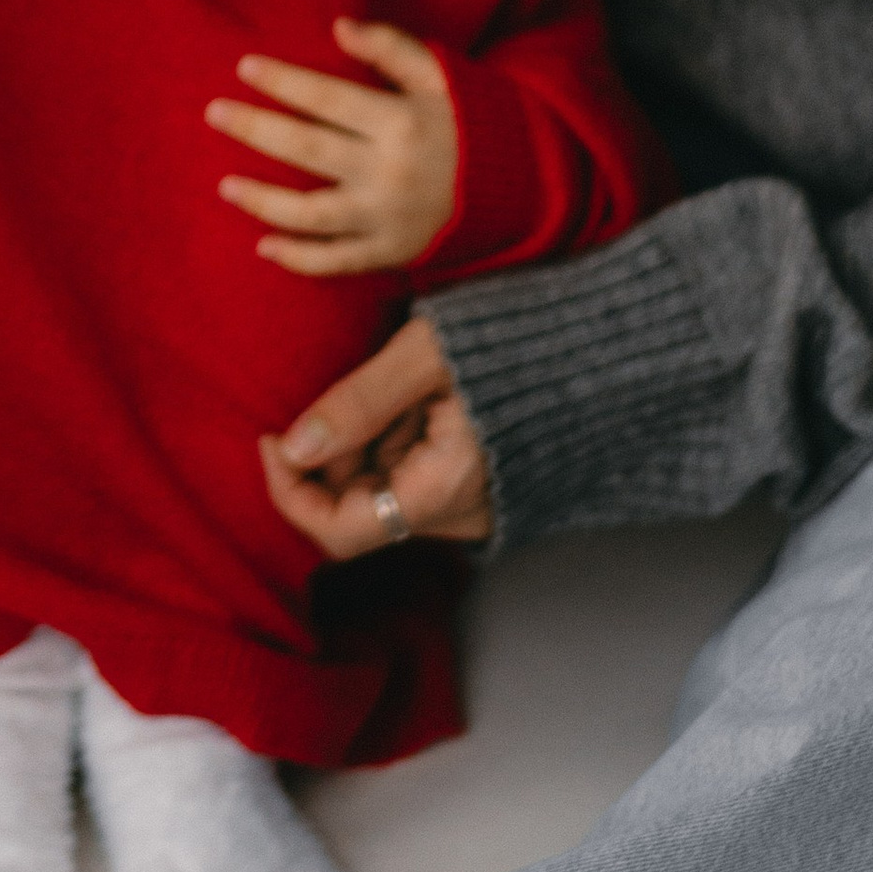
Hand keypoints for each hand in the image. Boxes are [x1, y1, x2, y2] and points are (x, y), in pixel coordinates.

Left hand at [208, 18, 458, 273]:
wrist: (532, 189)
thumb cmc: (479, 123)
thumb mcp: (446, 77)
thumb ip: (393, 49)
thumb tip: (339, 26)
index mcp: (402, 122)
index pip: (326, 99)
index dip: (282, 81)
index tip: (244, 67)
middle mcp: (389, 173)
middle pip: (306, 150)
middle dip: (255, 129)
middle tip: (213, 112)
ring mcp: (388, 219)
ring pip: (310, 214)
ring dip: (262, 201)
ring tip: (225, 184)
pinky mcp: (393, 254)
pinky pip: (336, 261)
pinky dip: (297, 257)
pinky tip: (263, 244)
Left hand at [258, 314, 493, 553]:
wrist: (601, 344)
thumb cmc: (515, 341)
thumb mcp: (424, 356)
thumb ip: (358, 403)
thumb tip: (293, 447)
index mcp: (445, 490)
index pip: (339, 531)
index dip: (290, 491)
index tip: (271, 436)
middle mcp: (458, 513)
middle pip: (355, 510)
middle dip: (327, 456)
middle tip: (335, 392)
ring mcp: (469, 503)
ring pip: (379, 489)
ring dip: (360, 442)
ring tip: (395, 384)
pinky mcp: (475, 484)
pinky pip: (409, 475)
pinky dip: (389, 439)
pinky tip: (413, 396)